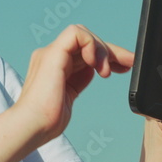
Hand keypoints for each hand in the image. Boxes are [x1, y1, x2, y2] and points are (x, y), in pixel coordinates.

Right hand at [13, 24, 134, 145]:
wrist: (31, 127)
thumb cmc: (46, 122)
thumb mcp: (69, 97)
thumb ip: (78, 80)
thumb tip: (94, 70)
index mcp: (55, 65)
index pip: (84, 50)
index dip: (107, 56)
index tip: (125, 66)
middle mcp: (52, 56)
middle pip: (86, 41)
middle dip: (111, 51)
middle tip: (129, 62)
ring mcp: (51, 53)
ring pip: (83, 34)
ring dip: (103, 50)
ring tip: (107, 71)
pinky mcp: (53, 54)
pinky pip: (76, 34)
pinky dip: (91, 45)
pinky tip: (97, 64)